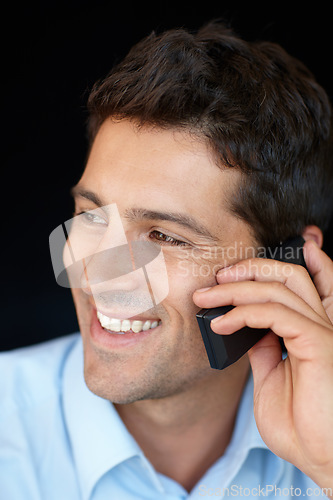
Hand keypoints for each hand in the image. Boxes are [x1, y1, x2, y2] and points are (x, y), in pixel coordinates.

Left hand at [193, 240, 332, 491]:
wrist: (321, 459)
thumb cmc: (301, 425)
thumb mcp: (271, 377)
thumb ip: (263, 348)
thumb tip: (245, 328)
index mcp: (311, 330)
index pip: (298, 283)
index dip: (269, 267)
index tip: (228, 272)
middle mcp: (320, 324)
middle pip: (288, 275)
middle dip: (249, 269)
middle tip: (215, 278)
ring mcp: (321, 332)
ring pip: (278, 288)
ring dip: (235, 289)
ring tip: (205, 298)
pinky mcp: (318, 343)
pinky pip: (276, 314)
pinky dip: (243, 314)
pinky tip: (221, 324)